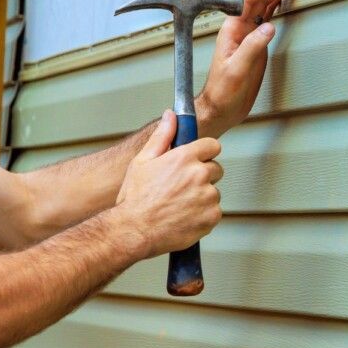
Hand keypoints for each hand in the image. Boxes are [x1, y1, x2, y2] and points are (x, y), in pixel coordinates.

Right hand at [113, 111, 223, 259]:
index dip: (204, 153)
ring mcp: (208, 196)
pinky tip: (184, 217)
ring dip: (202, 197)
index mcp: (184, 158)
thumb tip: (171, 116)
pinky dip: (203, 215)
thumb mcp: (142, 162)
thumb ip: (162, 136)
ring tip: (178, 205)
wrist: (133, 231)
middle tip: (180, 188)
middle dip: (202, 176)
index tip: (196, 161)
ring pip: (214, 192)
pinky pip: (214, 212)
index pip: (213, 145)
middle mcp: (199, 174)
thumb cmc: (134, 199)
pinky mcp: (212, 216)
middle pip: (215, 169)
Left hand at [197, 0, 306, 137]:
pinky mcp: (256, 43)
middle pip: (258, 0)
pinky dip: (277, 8)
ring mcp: (248, 35)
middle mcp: (239, 29)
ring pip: (263, 7)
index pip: (248, 1)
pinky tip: (284, 2)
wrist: (222, 107)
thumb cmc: (223, 91)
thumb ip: (252, 47)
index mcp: (232, 30)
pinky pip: (267, 19)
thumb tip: (269, 27)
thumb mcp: (237, 69)